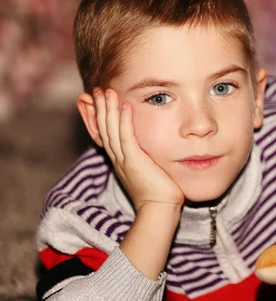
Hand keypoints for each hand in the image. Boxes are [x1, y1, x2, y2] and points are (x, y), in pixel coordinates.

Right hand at [94, 88, 184, 211]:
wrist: (159, 209)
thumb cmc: (159, 192)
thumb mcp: (147, 170)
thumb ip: (145, 157)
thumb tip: (150, 149)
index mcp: (119, 160)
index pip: (103, 134)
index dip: (96, 117)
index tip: (91, 101)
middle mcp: (118, 158)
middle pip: (103, 129)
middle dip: (98, 108)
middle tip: (95, 91)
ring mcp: (124, 160)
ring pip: (111, 130)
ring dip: (108, 110)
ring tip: (106, 92)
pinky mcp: (134, 161)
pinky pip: (127, 138)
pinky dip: (124, 121)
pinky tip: (125, 106)